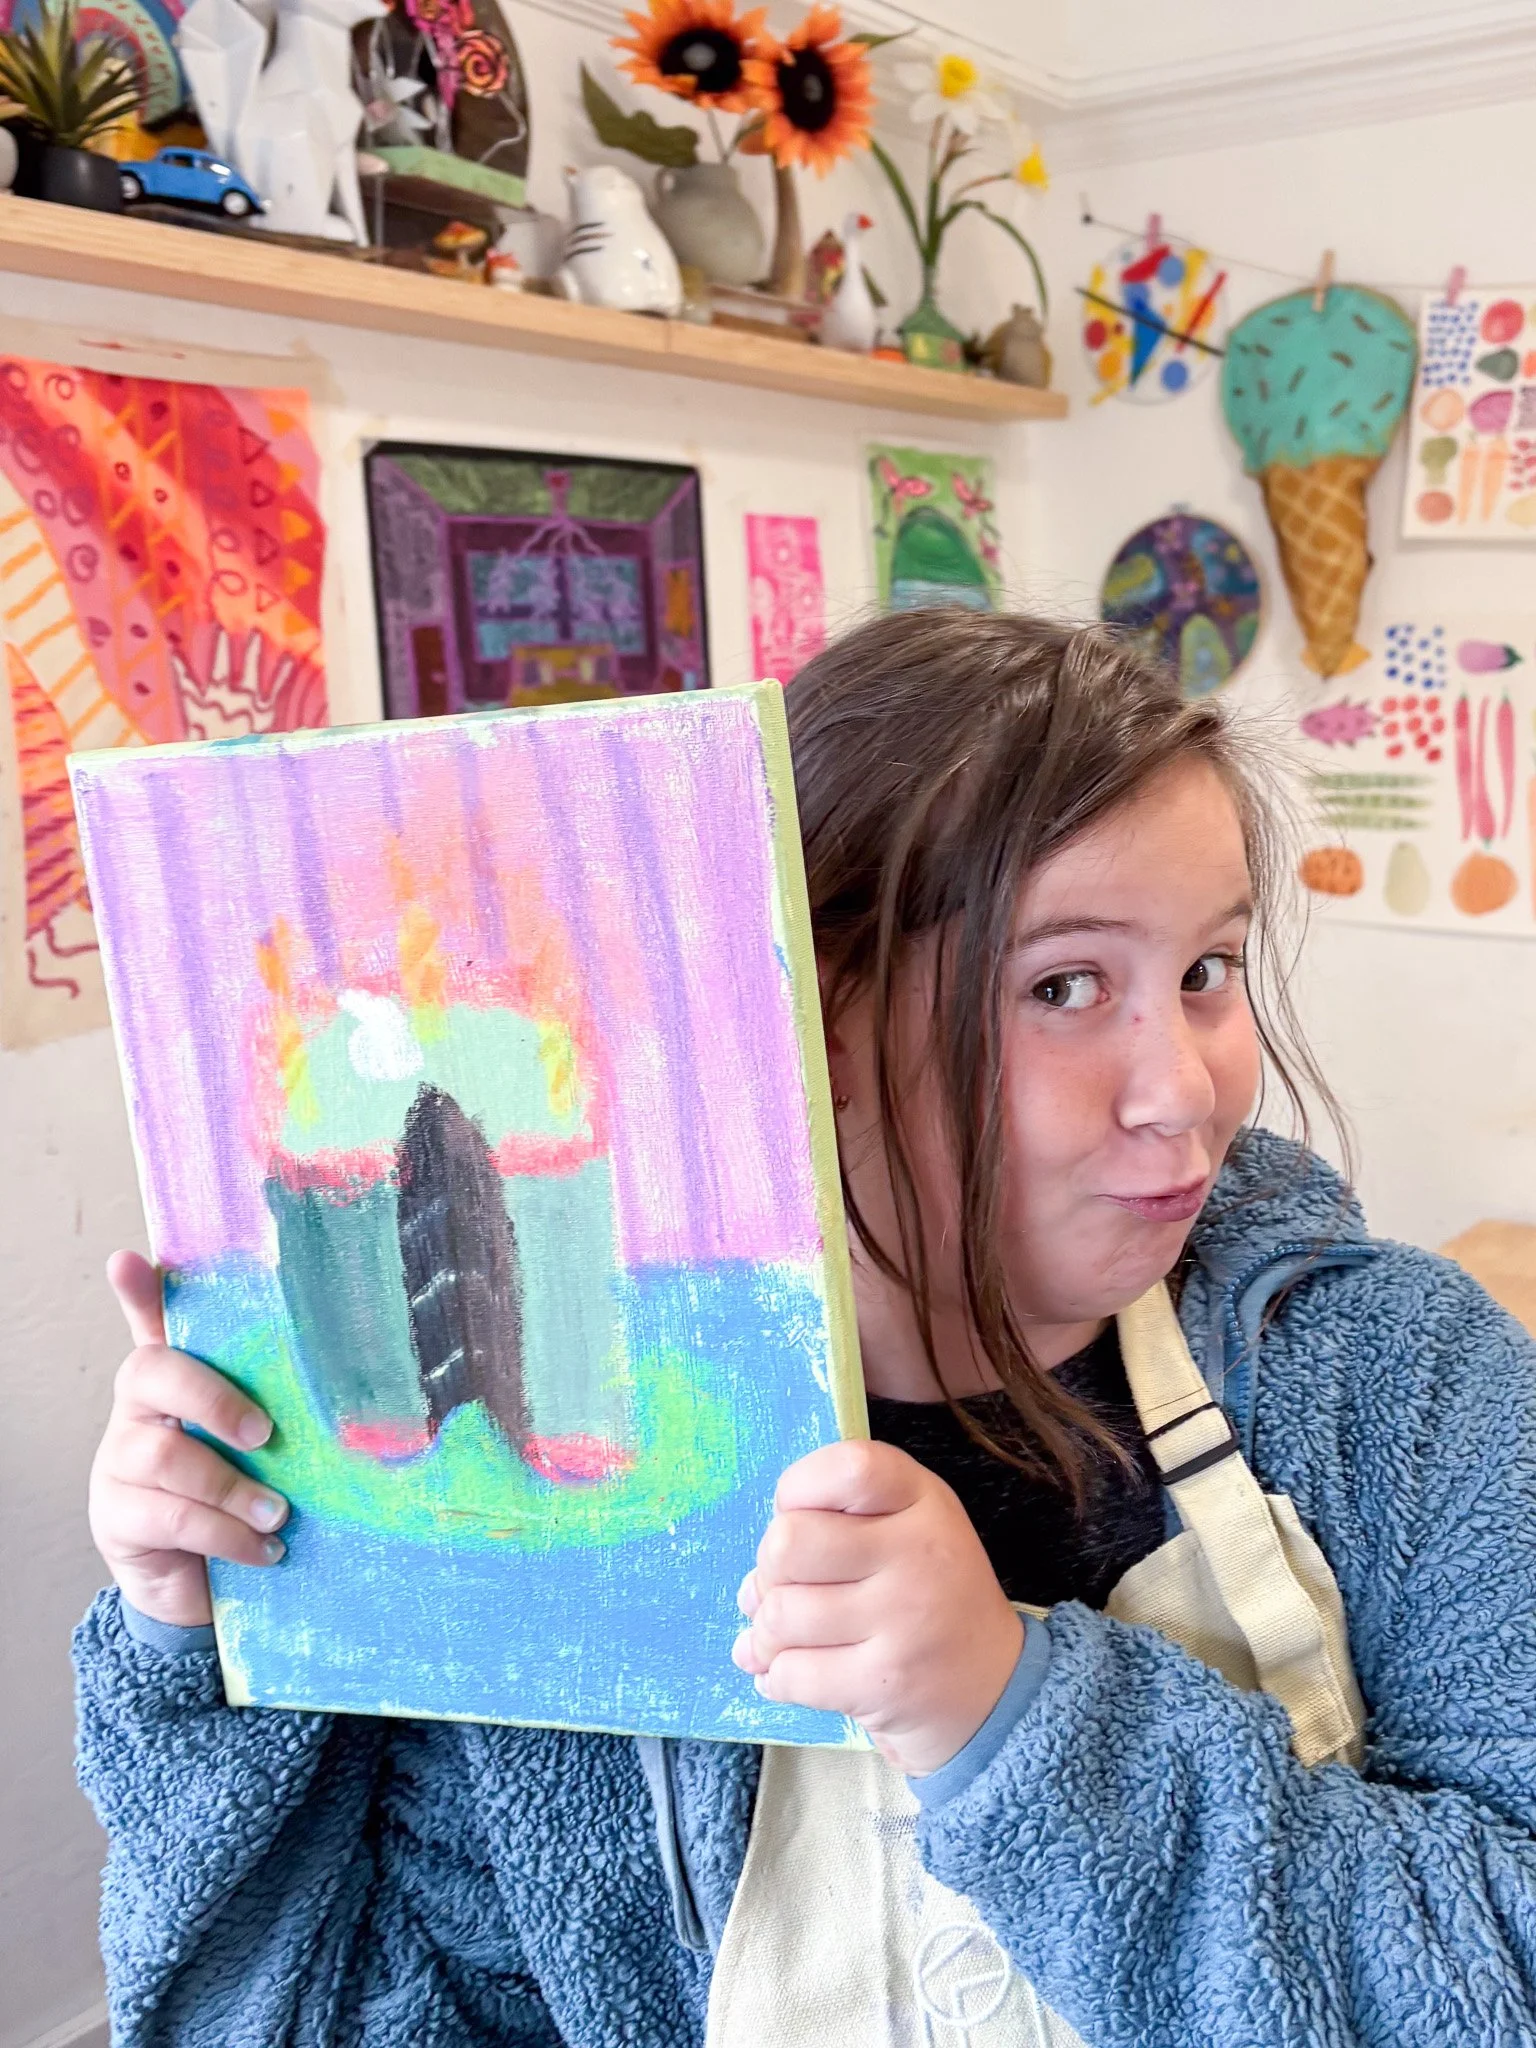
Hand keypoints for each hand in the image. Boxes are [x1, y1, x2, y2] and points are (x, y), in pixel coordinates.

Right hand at [89, 1251, 288, 1628]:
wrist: (200, 1583)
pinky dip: (228, 1535)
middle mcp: (135, 1412)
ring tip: (278, 1513)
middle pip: (150, 1373)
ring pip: (165, 1456)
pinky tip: (264, 1548)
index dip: (140, 1293)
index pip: (151, 1324)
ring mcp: (117, 1465)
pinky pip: (173, 1519)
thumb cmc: (237, 1492)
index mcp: (172, 1381)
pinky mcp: (117, 1520)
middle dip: (213, 1399)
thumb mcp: (260, 1443)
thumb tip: (338, 1350)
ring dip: (232, 1488)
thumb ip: (278, 1396)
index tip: (130, 1260)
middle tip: (266, 1434)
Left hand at [732, 1440, 1023, 1775]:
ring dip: (766, 1631)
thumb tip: (751, 1584)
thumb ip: (835, 1521)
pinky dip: (775, 1676)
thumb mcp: (907, 1526)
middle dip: (770, 1568)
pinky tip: (790, 1672)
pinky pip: (791, 1673)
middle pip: (790, 1542)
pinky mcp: (885, 1684)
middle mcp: (919, 1553)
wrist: (993, 1685)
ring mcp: (904, 1621)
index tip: (799, 1513)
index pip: (847, 1467)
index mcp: (923, 1500)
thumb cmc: (929, 1592)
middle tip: (789, 1585)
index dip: (799, 1487)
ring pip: (781, 1614)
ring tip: (786, 1636)